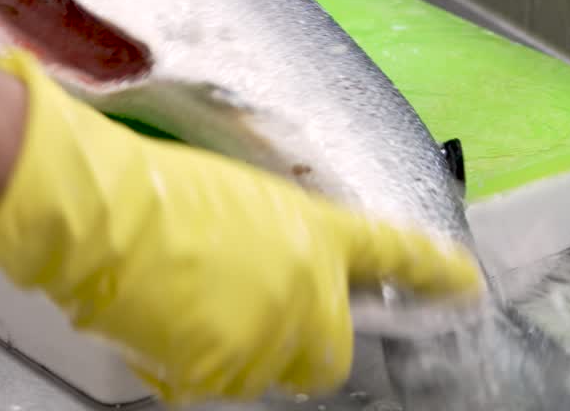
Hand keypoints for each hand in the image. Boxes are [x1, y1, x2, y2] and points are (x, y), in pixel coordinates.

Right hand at [0, 51, 484, 405]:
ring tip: (188, 305)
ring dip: (241, 350)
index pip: (390, 253)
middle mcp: (306, 291)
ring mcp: (266, 336)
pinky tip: (162, 323)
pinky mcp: (220, 369)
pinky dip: (191, 365)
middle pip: (334, 353)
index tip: (464, 286)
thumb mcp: (235, 199)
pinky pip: (214, 382)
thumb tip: (266, 271)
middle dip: (307, 343)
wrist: (104, 214)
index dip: (432, 273)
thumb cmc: (157, 187)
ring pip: (271, 373)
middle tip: (255, 315)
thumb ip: (273, 241)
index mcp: (313, 232)